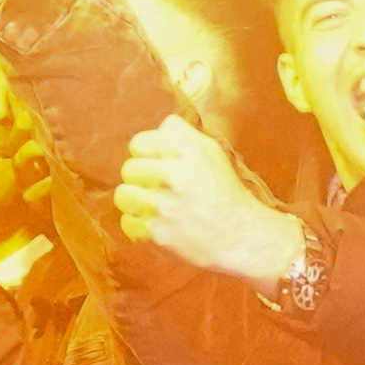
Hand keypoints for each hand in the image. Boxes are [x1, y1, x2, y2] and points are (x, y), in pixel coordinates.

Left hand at [116, 114, 305, 284]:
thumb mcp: (212, 153)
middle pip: (130, 167)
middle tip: (153, 185)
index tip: (155, 162)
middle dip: (139, 177)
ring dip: (134, 199)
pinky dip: (136, 224)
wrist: (240, 236)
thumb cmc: (225, 192)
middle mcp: (176, 175)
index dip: (145, 152)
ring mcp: (166, 205)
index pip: (140, 142)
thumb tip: (159, 128)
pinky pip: (128, 222)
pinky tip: (151, 222)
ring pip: (124, 194)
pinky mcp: (159, 233)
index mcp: (190, 151)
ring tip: (148, 203)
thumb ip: (183, 136)